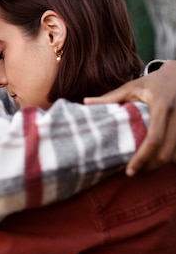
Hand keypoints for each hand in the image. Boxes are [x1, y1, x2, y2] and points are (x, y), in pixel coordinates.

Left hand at [84, 60, 175, 175]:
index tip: (129, 171)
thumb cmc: (152, 82)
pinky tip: (159, 158)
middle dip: (151, 166)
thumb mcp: (132, 87)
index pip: (153, 139)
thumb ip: (111, 97)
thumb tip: (85, 102)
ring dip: (161, 164)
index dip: (141, 158)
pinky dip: (172, 158)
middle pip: (166, 152)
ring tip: (145, 166)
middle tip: (134, 171)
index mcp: (161, 105)